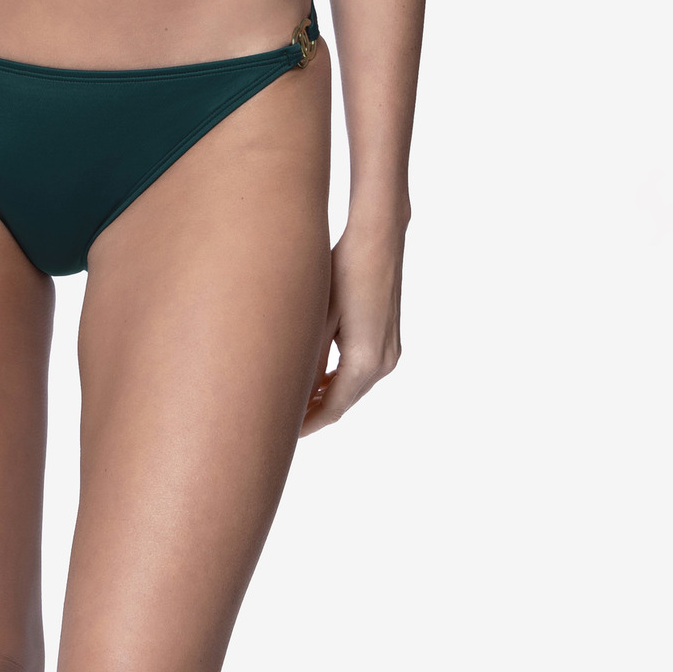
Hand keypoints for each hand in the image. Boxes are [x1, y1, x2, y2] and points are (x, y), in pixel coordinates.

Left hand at [300, 217, 404, 434]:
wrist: (377, 239)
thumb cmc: (344, 270)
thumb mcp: (319, 316)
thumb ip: (309, 359)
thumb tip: (293, 391)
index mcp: (365, 361)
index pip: (333, 408)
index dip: (308, 423)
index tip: (283, 432)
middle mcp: (384, 362)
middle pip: (345, 401)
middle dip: (315, 412)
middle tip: (281, 419)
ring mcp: (391, 351)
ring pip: (353, 387)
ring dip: (327, 396)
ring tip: (294, 402)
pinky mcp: (389, 339)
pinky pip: (362, 371)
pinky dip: (340, 379)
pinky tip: (318, 378)